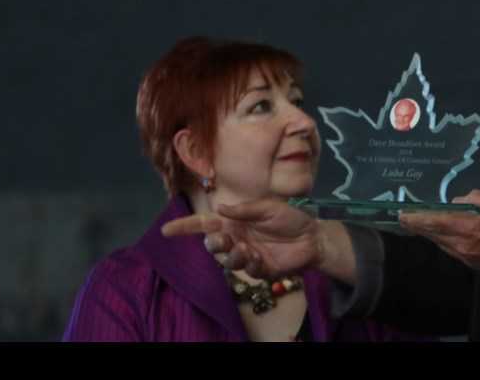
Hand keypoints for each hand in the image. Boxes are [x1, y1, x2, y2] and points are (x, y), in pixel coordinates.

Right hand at [161, 198, 353, 282]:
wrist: (312, 238)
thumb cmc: (290, 219)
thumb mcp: (269, 208)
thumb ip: (246, 209)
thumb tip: (220, 208)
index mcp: (235, 222)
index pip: (205, 223)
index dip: (185, 226)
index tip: (166, 230)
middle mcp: (237, 239)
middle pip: (213, 245)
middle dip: (213, 244)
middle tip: (223, 240)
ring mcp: (247, 255)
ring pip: (227, 261)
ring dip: (233, 256)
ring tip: (247, 249)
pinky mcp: (260, 270)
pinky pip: (248, 271)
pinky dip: (251, 264)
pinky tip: (260, 257)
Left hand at [398, 190, 479, 286]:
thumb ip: (477, 199)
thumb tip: (460, 201)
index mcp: (468, 229)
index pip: (434, 223)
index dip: (416, 219)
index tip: (403, 215)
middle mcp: (463, 247)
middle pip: (434, 236)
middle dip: (419, 227)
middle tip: (406, 219)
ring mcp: (469, 259)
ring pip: (443, 245)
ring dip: (432, 235)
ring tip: (423, 225)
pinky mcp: (475, 266)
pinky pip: (453, 251)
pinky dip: (445, 242)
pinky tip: (445, 235)